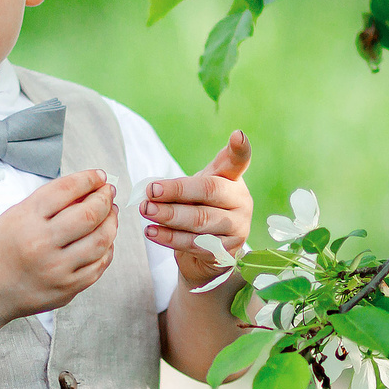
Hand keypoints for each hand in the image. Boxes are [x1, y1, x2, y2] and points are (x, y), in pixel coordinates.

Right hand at [0, 169, 116, 319]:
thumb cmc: (2, 246)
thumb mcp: (17, 214)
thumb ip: (52, 202)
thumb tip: (92, 189)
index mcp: (26, 218)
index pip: (67, 189)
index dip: (89, 179)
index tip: (99, 177)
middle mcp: (41, 243)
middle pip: (89, 214)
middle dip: (105, 199)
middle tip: (108, 193)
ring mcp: (55, 269)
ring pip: (101, 240)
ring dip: (112, 222)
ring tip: (111, 214)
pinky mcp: (66, 289)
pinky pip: (98, 265)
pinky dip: (107, 248)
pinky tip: (104, 239)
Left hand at [143, 131, 253, 287]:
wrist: (207, 253)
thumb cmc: (200, 210)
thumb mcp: (197, 190)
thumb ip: (181, 184)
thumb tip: (151, 189)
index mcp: (233, 179)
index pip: (239, 161)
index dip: (239, 149)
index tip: (237, 136)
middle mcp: (242, 201)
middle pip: (209, 191)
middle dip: (176, 191)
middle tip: (150, 192)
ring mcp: (237, 228)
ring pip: (200, 220)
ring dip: (169, 216)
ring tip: (146, 211)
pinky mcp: (225, 252)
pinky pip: (194, 244)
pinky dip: (169, 238)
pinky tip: (152, 232)